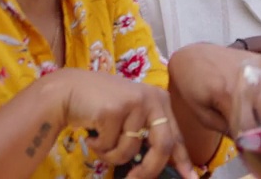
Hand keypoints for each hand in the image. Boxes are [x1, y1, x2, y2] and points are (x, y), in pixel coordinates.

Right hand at [49, 68, 195, 178]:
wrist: (69, 90)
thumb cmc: (101, 106)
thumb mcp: (132, 116)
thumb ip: (147, 134)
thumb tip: (158, 163)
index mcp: (161, 101)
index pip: (176, 136)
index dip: (183, 160)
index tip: (191, 177)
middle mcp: (153, 99)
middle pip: (162, 146)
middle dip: (149, 170)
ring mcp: (135, 103)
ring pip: (129, 151)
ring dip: (111, 155)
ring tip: (101, 139)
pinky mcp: (114, 110)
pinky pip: (108, 146)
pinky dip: (97, 146)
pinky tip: (91, 130)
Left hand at [168, 43, 260, 134]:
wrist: (194, 56)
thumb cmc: (193, 86)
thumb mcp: (201, 113)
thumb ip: (224, 129)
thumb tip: (245, 141)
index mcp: (228, 96)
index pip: (250, 128)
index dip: (252, 142)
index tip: (251, 149)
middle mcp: (248, 81)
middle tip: (257, 134)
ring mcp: (259, 69)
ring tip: (254, 114)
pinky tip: (258, 98)